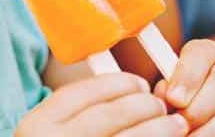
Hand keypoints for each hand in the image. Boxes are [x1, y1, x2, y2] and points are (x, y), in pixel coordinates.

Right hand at [17, 73, 187, 136]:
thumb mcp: (53, 132)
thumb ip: (80, 113)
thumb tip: (136, 90)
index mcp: (37, 126)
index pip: (83, 93)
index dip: (118, 84)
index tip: (139, 83)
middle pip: (109, 116)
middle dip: (143, 106)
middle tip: (161, 105)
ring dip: (158, 130)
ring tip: (176, 125)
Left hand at [154, 40, 214, 135]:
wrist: (213, 116)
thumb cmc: (184, 101)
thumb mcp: (174, 90)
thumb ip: (169, 90)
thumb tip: (167, 98)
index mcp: (211, 53)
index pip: (202, 54)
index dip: (187, 75)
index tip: (173, 99)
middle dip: (199, 107)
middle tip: (180, 125)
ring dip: (211, 130)